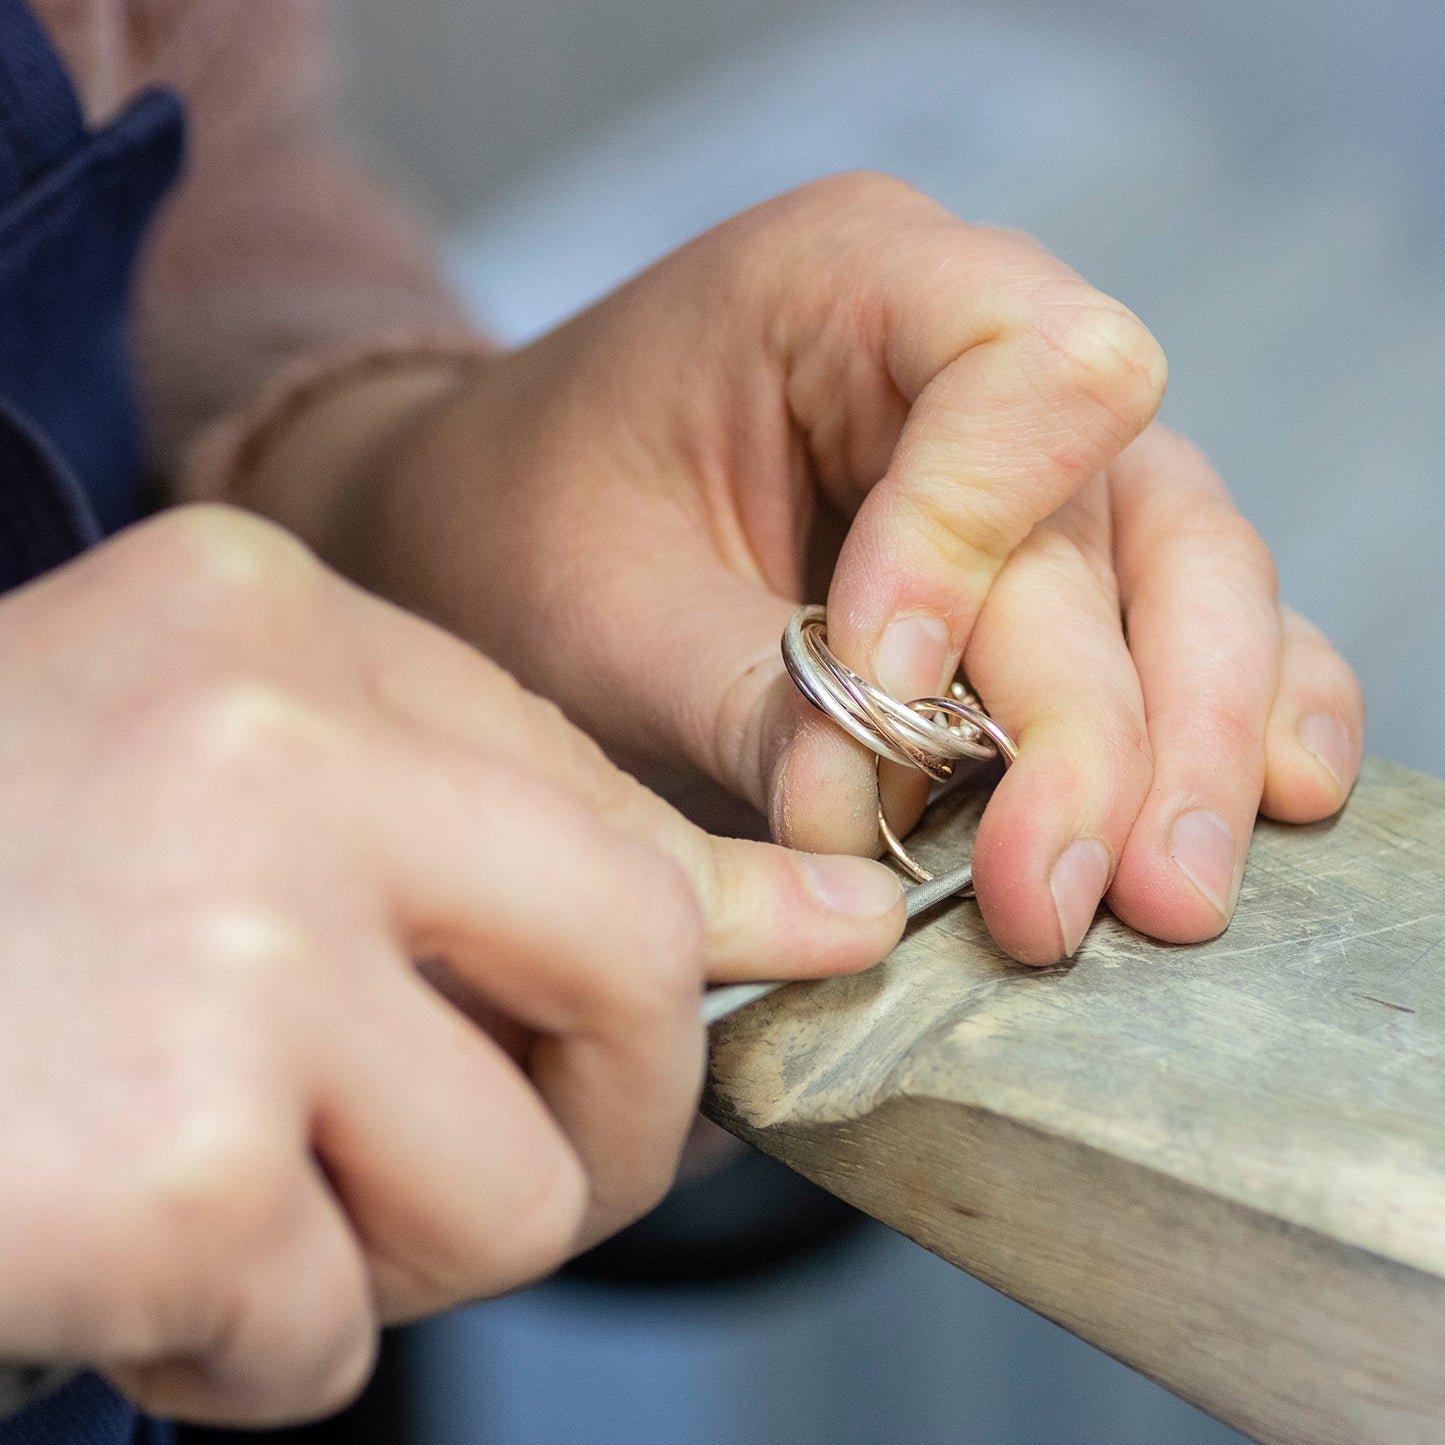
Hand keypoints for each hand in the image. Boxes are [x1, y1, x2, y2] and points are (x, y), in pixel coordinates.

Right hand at [0, 506, 901, 1424]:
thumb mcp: (225, 799)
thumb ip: (507, 846)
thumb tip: (815, 916)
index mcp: (267, 617)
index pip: (591, 795)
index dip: (678, 927)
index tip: (754, 976)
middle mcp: (263, 741)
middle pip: (630, 956)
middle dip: (610, 1110)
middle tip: (497, 1168)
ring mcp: (220, 939)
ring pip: (519, 1182)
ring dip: (402, 1251)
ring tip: (240, 1209)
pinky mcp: (161, 1163)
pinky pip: (333, 1329)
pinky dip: (253, 1343)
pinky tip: (116, 1264)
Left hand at [250, 172, 1362, 964]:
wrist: (501, 526)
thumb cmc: (523, 528)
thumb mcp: (598, 607)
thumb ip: (749, 701)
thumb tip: (875, 831)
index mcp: (854, 279)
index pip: (1029, 373)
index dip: (983, 540)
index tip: (886, 677)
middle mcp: (974, 353)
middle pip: (1126, 518)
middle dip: (1096, 727)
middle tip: (1057, 896)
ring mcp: (1029, 462)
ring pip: (1186, 578)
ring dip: (1181, 748)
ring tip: (1165, 896)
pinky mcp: (1044, 563)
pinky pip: (1178, 619)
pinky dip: (1224, 708)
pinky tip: (1269, 794)